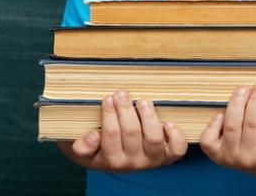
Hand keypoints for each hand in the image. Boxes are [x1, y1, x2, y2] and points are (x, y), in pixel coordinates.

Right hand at [60, 90, 187, 171]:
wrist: (111, 160)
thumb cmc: (94, 148)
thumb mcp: (79, 149)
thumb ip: (81, 145)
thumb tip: (93, 136)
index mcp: (109, 159)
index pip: (110, 136)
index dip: (110, 115)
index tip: (107, 98)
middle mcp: (131, 162)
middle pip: (131, 132)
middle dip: (125, 108)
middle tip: (120, 92)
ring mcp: (150, 160)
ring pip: (153, 139)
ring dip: (148, 116)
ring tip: (141, 101)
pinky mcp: (166, 157)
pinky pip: (176, 150)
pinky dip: (175, 136)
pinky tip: (168, 122)